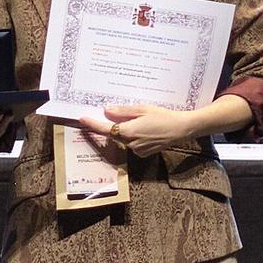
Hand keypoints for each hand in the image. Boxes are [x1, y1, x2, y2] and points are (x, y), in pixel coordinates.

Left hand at [79, 103, 196, 155]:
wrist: (181, 129)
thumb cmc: (163, 116)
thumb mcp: (142, 109)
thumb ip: (122, 112)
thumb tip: (106, 111)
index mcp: (128, 131)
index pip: (104, 129)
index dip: (92, 124)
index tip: (82, 119)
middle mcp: (130, 143)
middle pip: (114, 134)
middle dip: (112, 125)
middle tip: (112, 115)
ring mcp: (137, 150)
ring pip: (123, 139)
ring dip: (125, 130)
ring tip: (140, 121)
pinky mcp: (143, 153)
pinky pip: (132, 144)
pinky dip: (134, 137)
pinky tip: (145, 130)